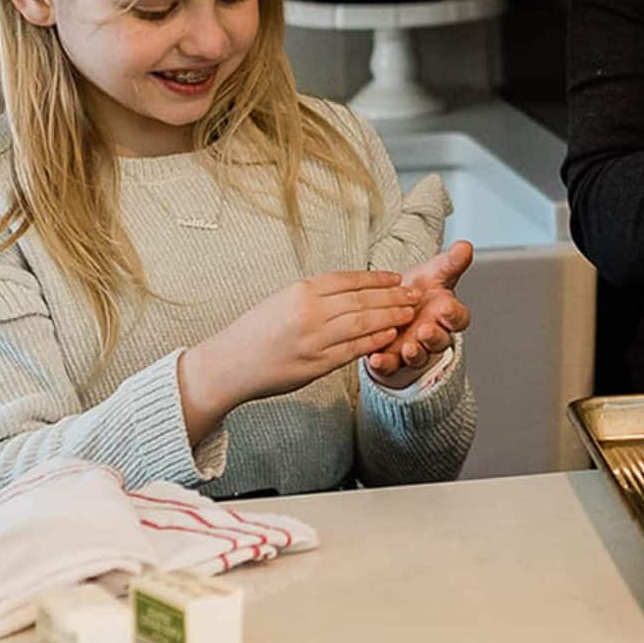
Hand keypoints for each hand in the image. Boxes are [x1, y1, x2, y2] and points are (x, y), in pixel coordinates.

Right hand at [181, 271, 419, 435]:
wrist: (229, 364)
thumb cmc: (255, 331)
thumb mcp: (282, 299)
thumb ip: (316, 295)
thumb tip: (353, 290)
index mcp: (300, 291)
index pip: (349, 280)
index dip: (378, 278)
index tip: (397, 277)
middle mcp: (309, 312)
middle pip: (362, 299)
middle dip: (393, 296)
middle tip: (414, 294)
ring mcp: (314, 339)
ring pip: (363, 323)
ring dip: (390, 316)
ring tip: (409, 312)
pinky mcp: (317, 364)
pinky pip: (354, 349)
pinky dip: (375, 340)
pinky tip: (390, 333)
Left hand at [368, 240, 473, 383]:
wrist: (389, 305)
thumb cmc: (416, 291)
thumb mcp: (433, 273)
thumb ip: (450, 262)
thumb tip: (465, 245)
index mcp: (446, 315)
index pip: (458, 318)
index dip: (453, 315)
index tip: (445, 307)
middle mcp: (433, 335)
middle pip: (440, 341)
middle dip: (434, 337)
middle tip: (425, 330)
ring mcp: (414, 350)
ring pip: (419, 357)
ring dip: (414, 354)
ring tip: (407, 347)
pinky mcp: (392, 361)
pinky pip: (391, 367)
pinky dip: (385, 364)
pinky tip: (376, 358)